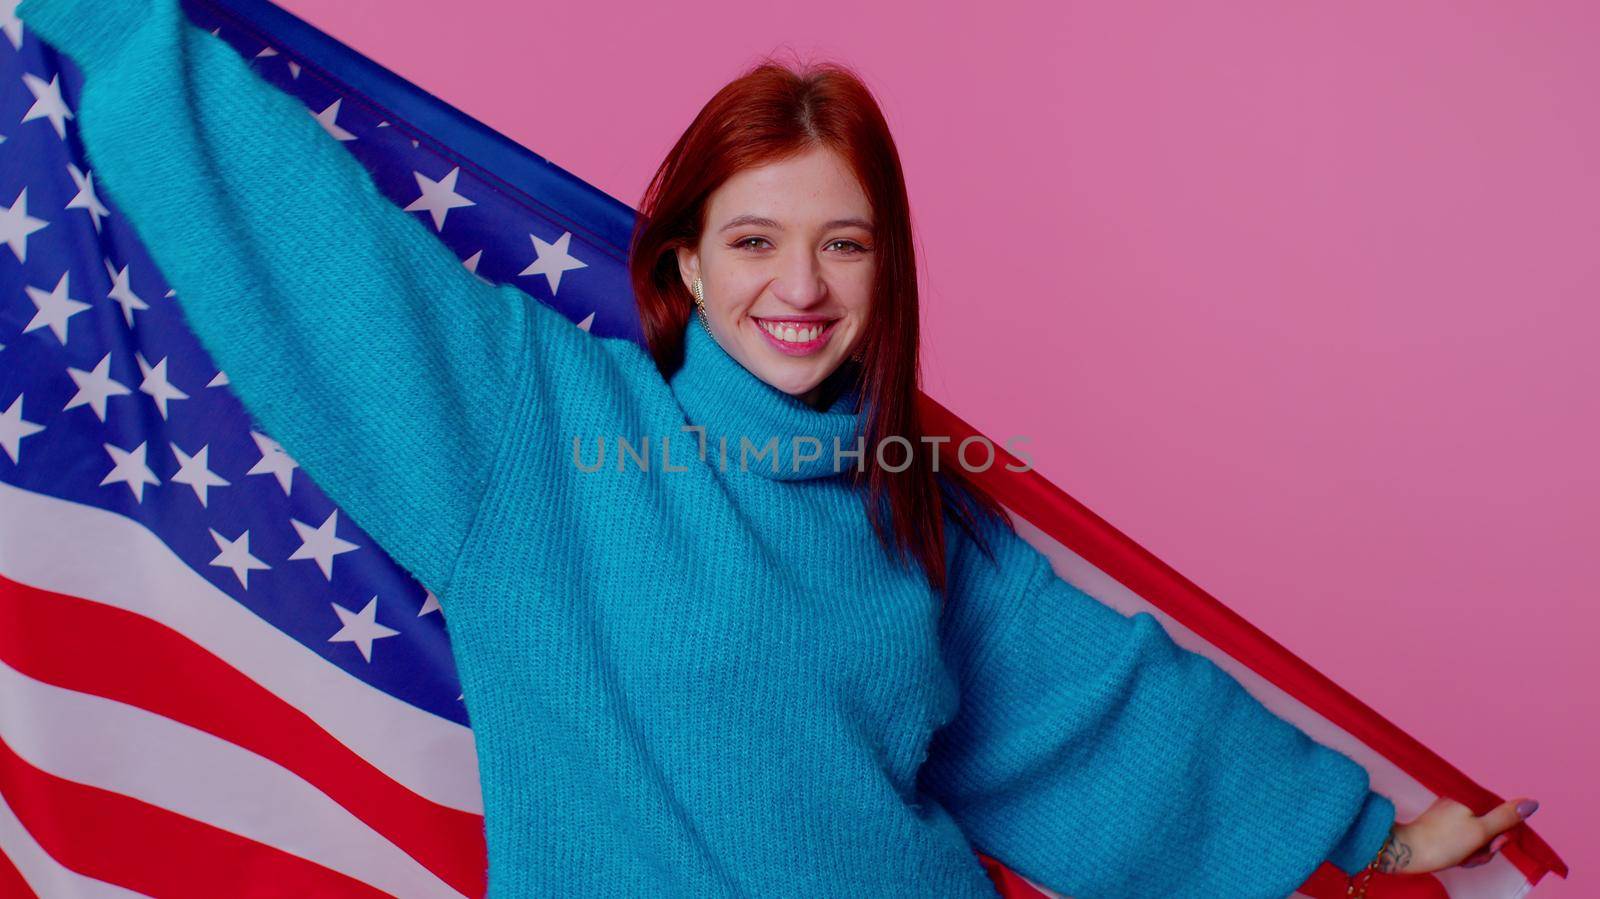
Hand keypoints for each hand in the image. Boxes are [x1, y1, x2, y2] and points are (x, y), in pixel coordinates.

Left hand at [1378, 795, 1538, 873]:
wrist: (1407, 851)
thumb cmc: (1444, 842)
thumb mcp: (1481, 831)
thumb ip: (1506, 817)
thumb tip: (1532, 802)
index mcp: (1471, 798)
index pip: (1503, 816)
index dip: (1502, 835)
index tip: (1493, 843)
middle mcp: (1461, 803)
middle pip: (1491, 829)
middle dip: (1487, 847)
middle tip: (1473, 852)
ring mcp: (1451, 815)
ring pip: (1478, 839)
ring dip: (1475, 853)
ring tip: (1461, 857)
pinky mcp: (1442, 827)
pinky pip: (1464, 842)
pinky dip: (1463, 853)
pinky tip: (1454, 858)